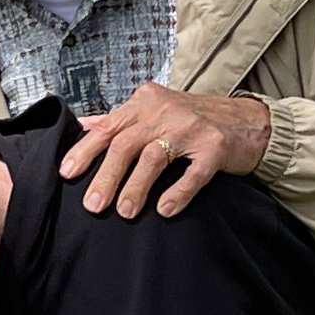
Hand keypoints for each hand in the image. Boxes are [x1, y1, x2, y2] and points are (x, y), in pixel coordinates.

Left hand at [59, 83, 273, 217]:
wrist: (247, 121)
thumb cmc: (195, 119)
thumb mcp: (154, 110)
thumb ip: (119, 119)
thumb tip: (83, 125)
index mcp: (145, 102)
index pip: (108, 127)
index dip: (85, 151)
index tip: (67, 174)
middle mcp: (165, 111)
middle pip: (126, 144)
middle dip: (106, 177)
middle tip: (93, 206)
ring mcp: (192, 128)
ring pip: (154, 157)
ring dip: (136, 187)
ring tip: (125, 212)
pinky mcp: (215, 148)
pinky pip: (193, 173)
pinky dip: (178, 193)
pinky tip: (165, 210)